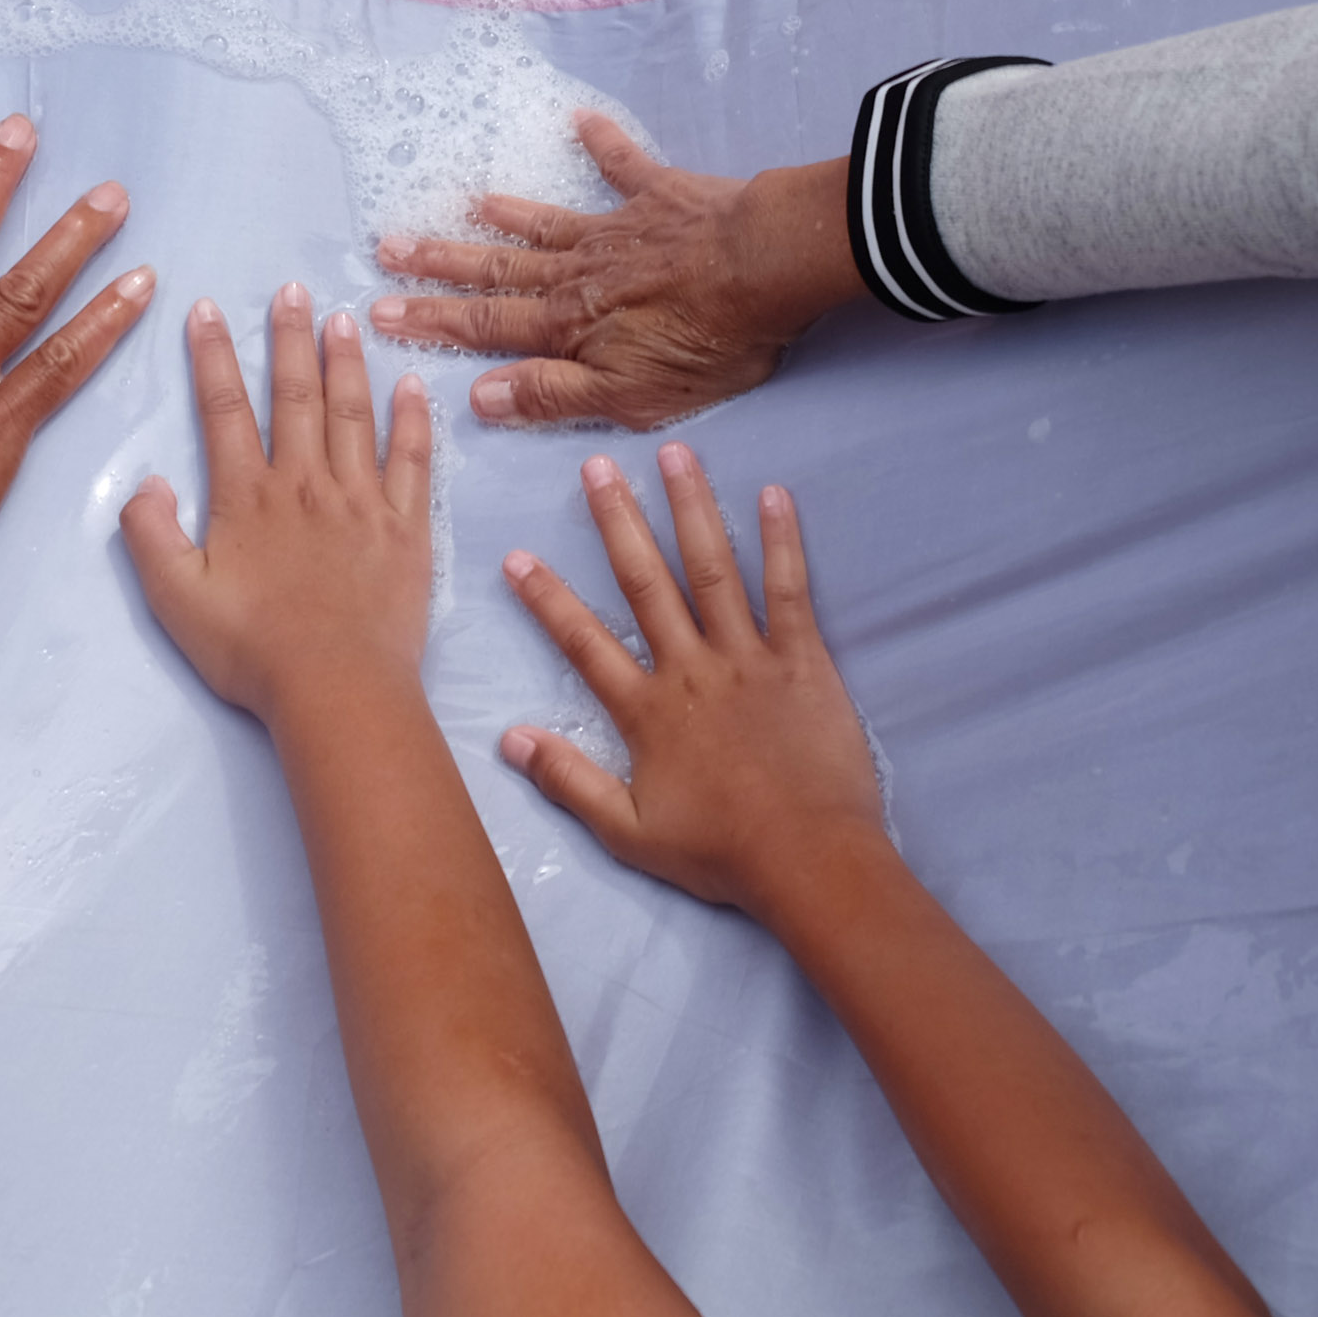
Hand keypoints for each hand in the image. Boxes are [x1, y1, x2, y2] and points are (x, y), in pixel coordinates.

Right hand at [119, 287, 434, 723]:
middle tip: (292, 289)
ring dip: (346, 362)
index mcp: (246, 496)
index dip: (213, 355)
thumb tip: (145, 480)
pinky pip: (412, 461)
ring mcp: (361, 501)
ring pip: (352, 415)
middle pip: (295, 395)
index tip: (208, 308)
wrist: (337, 687)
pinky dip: (412, 420)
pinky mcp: (406, 529)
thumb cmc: (251, 650)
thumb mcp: (175, 599)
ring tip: (344, 318)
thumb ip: (150, 535)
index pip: (223, 409)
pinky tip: (412, 385)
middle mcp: (304, 483)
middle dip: (290, 338)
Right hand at [371, 119, 857, 428]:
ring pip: (543, 225)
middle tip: (388, 249)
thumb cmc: (706, 340)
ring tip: (461, 204)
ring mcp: (615, 230)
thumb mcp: (630, 395)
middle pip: (498, 271)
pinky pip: (623, 165)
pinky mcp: (659, 198)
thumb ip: (554, 394)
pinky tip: (579, 120)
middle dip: (441, 265)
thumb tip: (478, 396)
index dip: (432, 322)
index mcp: (568, 325)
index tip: (380, 310)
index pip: (485, 327)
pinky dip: (602, 144)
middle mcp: (577, 273)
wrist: (767, 267)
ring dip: (501, 216)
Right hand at [496, 444, 880, 917]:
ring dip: (692, 509)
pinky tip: (774, 495)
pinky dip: (782, 542)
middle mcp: (690, 669)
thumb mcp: (628, 832)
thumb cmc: (721, 853)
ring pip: (713, 570)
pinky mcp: (803, 661)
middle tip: (598, 466)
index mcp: (646, 710)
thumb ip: (567, 781)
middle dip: (618, 522)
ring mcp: (748, 659)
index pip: (583, 643)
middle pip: (646, 583)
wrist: (810, 862)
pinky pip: (790, 592)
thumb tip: (507, 738)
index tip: (517, 556)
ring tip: (676, 454)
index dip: (547, 599)